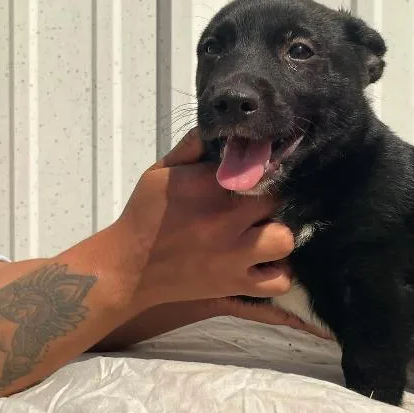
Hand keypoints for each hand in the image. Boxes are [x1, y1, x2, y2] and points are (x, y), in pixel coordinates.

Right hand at [98, 129, 295, 309]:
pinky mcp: (235, 283)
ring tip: (263, 234)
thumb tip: (218, 128)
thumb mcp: (160, 172)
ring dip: (278, 235)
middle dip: (270, 201)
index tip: (257, 176)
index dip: (261, 171)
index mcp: (208, 186)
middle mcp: (225, 219)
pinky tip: (264, 263)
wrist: (129, 267)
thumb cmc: (145, 215)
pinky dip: (278, 274)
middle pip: (276, 201)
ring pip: (284, 239)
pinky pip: (279, 281)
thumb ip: (191, 147)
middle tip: (257, 207)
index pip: (255, 169)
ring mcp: (233, 254)